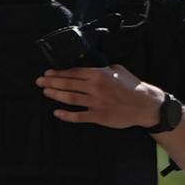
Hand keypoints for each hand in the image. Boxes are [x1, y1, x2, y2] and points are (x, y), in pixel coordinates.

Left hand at [38, 63, 168, 130]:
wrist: (144, 105)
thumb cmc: (132, 86)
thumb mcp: (117, 69)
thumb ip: (102, 68)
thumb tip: (89, 67)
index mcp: (99, 74)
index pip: (73, 72)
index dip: (58, 73)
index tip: (48, 73)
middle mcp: (95, 87)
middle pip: (68, 84)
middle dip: (51, 82)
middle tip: (40, 82)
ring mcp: (96, 103)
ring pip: (69, 98)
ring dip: (55, 95)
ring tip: (46, 92)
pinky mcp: (98, 116)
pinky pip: (78, 116)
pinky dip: (66, 115)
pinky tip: (57, 112)